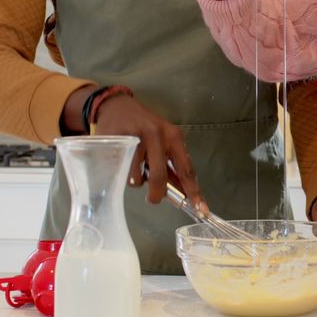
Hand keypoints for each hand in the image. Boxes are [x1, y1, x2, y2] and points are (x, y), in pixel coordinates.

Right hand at [89, 93, 205, 211]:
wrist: (117, 106)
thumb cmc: (145, 127)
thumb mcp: (164, 141)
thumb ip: (172, 166)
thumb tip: (182, 193)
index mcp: (173, 136)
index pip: (186, 169)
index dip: (193, 192)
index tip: (201, 209)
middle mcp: (156, 134)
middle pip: (159, 177)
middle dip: (156, 194)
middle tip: (153, 199)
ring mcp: (134, 137)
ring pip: (137, 178)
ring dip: (136, 180)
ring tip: (133, 166)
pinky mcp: (116, 141)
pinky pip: (120, 171)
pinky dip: (122, 173)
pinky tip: (122, 160)